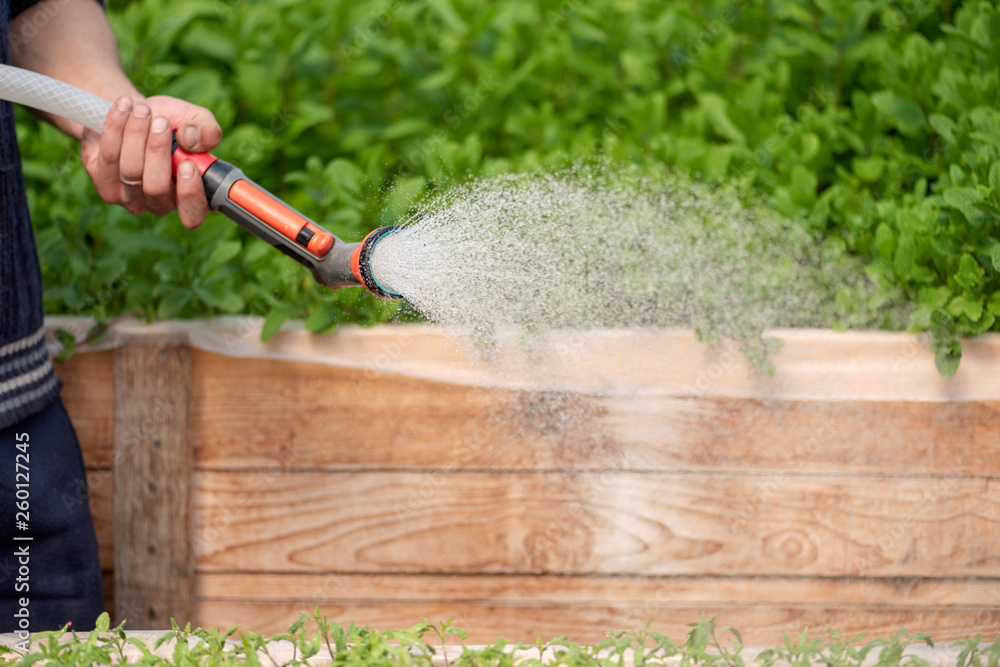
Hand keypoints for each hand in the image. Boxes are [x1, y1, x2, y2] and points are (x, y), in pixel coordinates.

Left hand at [80, 95, 222, 228]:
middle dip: (157, 150)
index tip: (187, 164)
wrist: (134, 114)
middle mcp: (160, 204)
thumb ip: (207, 130)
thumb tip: (190, 141)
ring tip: (141, 109)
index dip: (190, 195)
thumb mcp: (197, 120)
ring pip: (131, 171)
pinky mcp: (104, 184)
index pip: (192, 215)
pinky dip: (116, 128)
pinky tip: (123, 108)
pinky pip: (109, 157)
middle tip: (160, 121)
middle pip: (156, 189)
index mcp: (188, 196)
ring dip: (135, 133)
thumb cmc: (171, 122)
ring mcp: (129, 199)